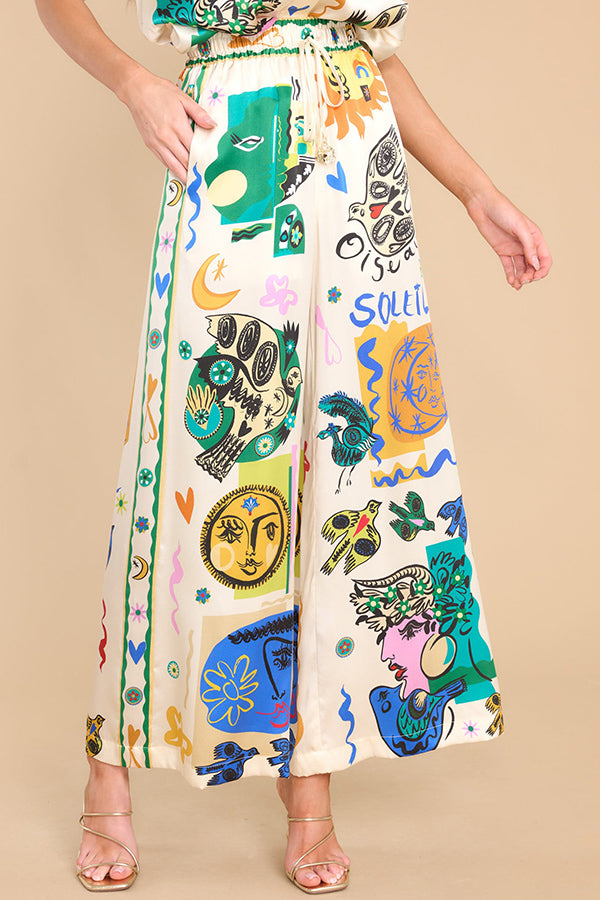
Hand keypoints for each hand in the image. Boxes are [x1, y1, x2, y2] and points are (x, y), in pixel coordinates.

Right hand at [118, 66, 215, 183]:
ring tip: (196, 185)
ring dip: (185, 176)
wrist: (136, 90)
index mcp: (177, 125)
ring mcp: (157, 143)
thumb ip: (199, 113)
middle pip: (185, 161)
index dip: (204, 160)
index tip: (213, 168)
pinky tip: (182, 174)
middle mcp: (166, 137)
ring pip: (174, 166)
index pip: (195, 149)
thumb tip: (212, 125)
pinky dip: (174, 170)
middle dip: (197, 172)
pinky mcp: (151, 145)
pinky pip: (165, 162)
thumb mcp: (183, 98)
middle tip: (208, 181)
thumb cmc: (159, 91)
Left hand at [463, 185, 551, 289]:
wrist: (483, 206)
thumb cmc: (504, 212)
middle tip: (523, 281)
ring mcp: (514, 248)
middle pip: (533, 266)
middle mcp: (526, 244)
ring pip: (522, 268)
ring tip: (516, 284)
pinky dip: (511, 275)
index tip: (535, 277)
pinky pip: (509, 266)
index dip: (542, 270)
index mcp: (535, 237)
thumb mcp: (519, 228)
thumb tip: (536, 265)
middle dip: (530, 276)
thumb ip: (528, 246)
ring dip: (521, 278)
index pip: (545, 258)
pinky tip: (511, 282)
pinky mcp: (502, 251)